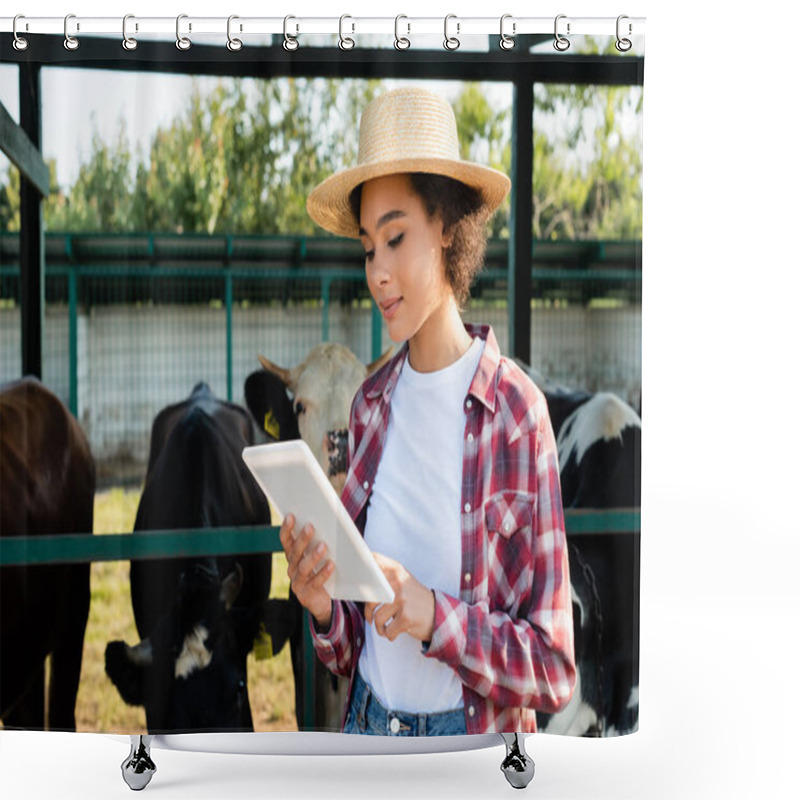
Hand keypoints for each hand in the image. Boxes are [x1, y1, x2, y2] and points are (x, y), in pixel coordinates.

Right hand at [279, 514, 333, 628]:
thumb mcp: (319, 556)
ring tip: (323, 546)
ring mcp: (297, 582)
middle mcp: (292, 568)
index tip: (291, 516)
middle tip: (310, 526)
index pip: (286, 540)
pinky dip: (323, 573)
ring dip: (313, 556)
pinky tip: (331, 565)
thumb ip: (319, 542)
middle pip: (295, 552)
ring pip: (303, 567)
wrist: (324, 602)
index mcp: (293, 556)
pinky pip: (314, 583)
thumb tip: (329, 522)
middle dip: (302, 539)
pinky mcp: (306, 595)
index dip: (286, 528)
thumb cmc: (322, 571)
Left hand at [365, 553, 434, 642]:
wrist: (438, 614)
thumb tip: (357, 576)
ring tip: (384, 627)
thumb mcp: (402, 580)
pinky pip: (387, 630)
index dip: (362, 568)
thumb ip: (383, 575)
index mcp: (396, 570)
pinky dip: (388, 634)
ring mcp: (402, 599)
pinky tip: (393, 632)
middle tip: (370, 616)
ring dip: (379, 626)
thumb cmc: (414, 598)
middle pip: (370, 596)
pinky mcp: (405, 617)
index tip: (356, 575)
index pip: (373, 561)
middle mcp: (398, 582)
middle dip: (368, 610)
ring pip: (377, 617)